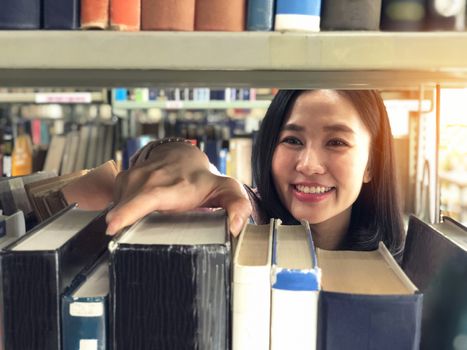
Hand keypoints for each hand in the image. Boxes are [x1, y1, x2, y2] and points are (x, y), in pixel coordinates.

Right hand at [106, 142, 251, 235]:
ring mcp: (133, 177)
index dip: (129, 212)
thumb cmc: (201, 179)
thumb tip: (236, 227)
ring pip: (119, 205)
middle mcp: (150, 178)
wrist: (181, 155)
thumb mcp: (226, 189)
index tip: (113, 226)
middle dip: (120, 224)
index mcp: (174, 186)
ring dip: (124, 219)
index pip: (148, 197)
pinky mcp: (122, 179)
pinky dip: (121, 211)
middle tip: (120, 242)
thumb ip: (237, 205)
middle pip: (126, 205)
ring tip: (139, 226)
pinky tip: (133, 216)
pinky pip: (116, 200)